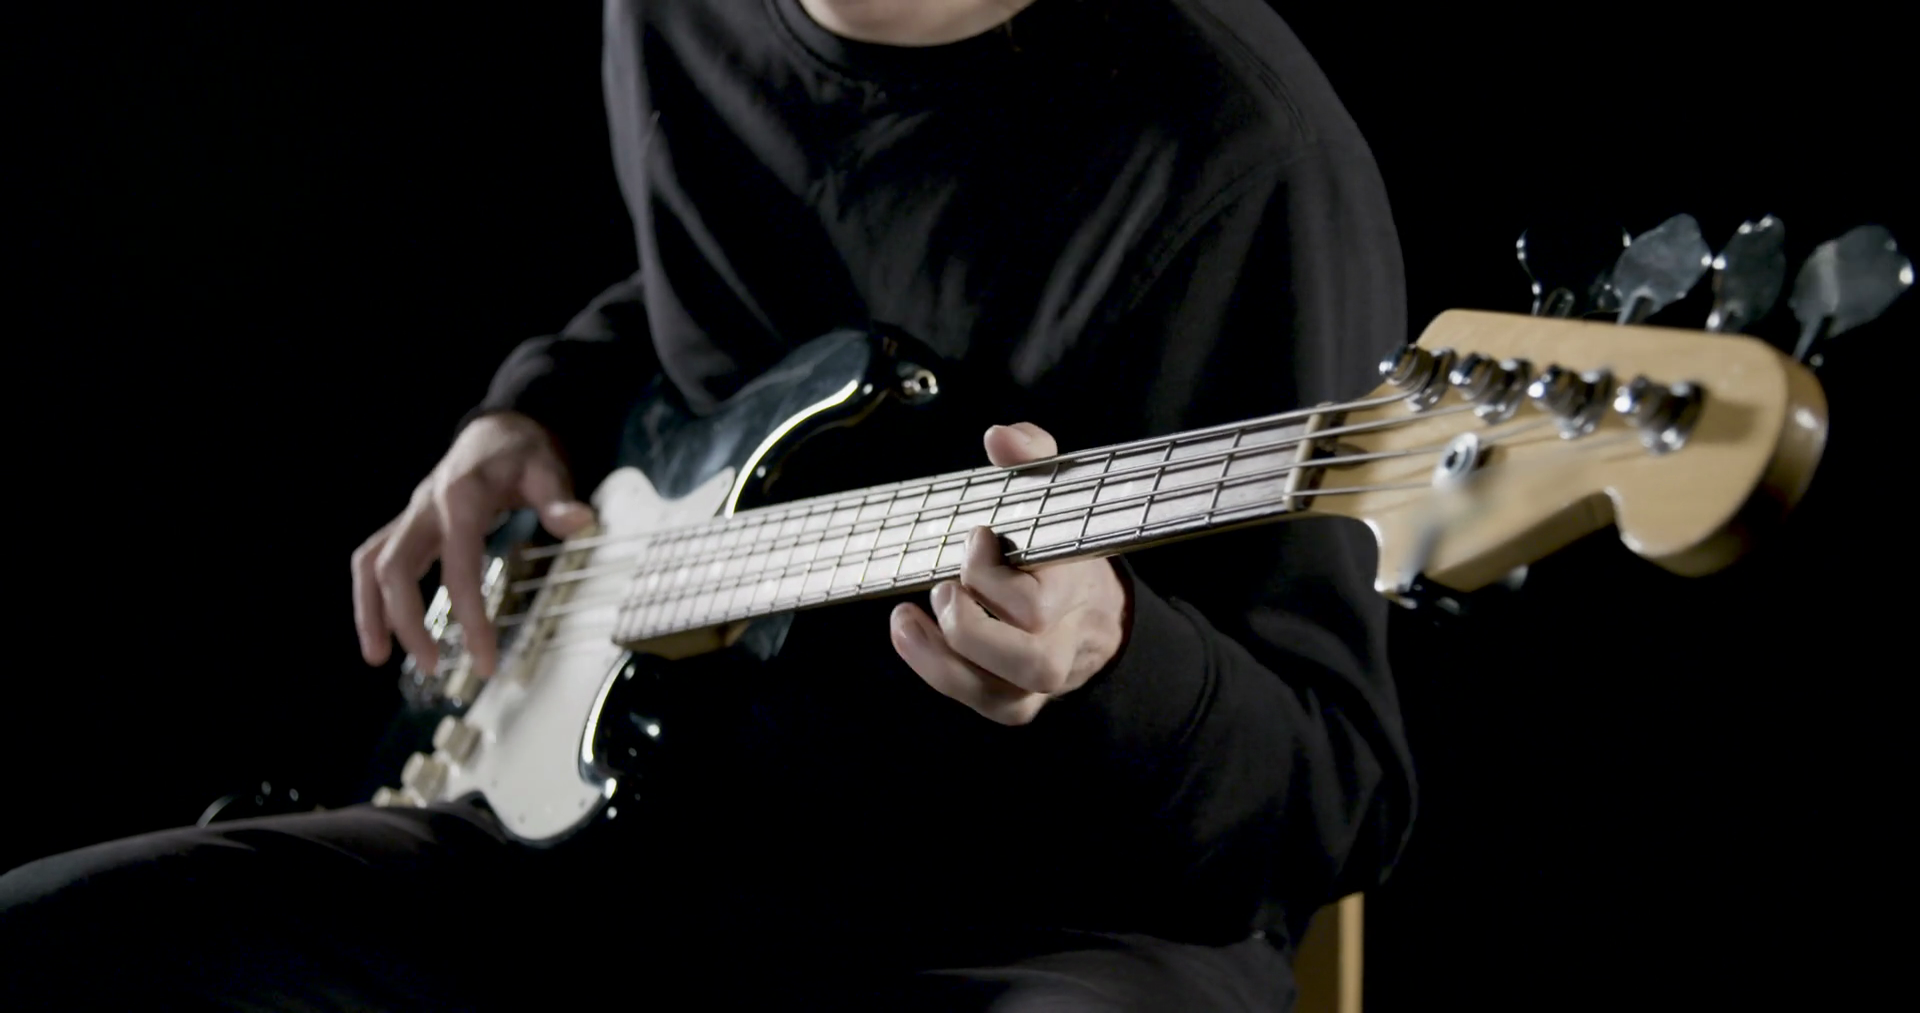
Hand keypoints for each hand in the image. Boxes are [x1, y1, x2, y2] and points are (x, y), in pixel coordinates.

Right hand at [352, 412, 594, 676]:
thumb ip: (558, 498)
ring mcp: (412, 515)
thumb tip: (579, 522)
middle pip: (395, 567)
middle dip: (408, 621)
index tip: (485, 660)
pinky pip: (374, 559)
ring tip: (378, 659)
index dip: (469, 615)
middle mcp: (426, 506)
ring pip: (372, 563)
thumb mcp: (549, 469)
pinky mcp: (407, 524)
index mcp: (462, 496)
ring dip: (370, 611)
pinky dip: (368, 595)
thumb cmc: (525, 453)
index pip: (458, 565)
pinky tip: (378, 632)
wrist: (499, 427)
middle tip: (432, 668)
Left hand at [889, 422, 1130, 724]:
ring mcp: (1047, 679)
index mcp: (1080, 588)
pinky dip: (937, 671)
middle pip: (1029, 659)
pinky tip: (910, 633)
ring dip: (944, 655)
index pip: (1035, 604)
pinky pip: (982, 702)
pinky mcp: (1020, 701)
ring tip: (910, 616)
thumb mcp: (1055, 492)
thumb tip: (1000, 436)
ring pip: (1000, 693)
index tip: (976, 536)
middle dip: (970, 624)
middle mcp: (1068, 642)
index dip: (989, 574)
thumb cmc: (1065, 546)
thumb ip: (1032, 457)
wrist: (1101, 609)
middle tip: (946, 586)